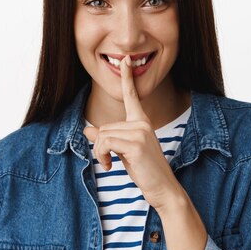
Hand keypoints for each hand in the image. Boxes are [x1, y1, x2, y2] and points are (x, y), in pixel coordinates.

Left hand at [83, 55, 181, 209]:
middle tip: (109, 160)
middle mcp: (142, 123)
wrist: (163, 189)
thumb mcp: (123, 151)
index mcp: (141, 122)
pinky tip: (110, 166)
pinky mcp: (136, 144)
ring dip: (99, 153)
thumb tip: (87, 129)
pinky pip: (104, 143)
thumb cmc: (144, 170)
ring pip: (102, 135)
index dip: (127, 77)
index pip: (132, 96)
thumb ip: (107, 138)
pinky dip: (101, 156)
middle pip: (104, 126)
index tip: (125, 60)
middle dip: (100, 146)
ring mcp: (140, 132)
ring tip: (111, 163)